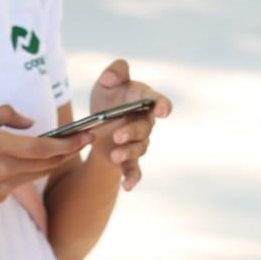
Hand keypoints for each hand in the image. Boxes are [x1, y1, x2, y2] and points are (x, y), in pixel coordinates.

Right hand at [0, 106, 89, 213]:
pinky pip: (20, 181)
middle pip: (48, 163)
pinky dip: (29, 170)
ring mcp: (1, 187)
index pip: (44, 147)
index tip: (86, 135)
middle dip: (68, 151)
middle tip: (82, 139)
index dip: (69, 143)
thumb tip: (30, 122)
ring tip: (64, 147)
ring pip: (37, 173)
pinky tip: (28, 160)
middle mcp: (3, 170)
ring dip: (53, 161)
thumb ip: (1, 116)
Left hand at [87, 60, 171, 191]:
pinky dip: (132, 179)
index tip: (163, 111)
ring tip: (115, 154)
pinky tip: (127, 187)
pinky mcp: (128, 158)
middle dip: (133, 133)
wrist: (97, 123)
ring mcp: (138, 142)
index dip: (163, 106)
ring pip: (139, 149)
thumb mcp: (106, 82)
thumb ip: (114, 72)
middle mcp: (145, 123)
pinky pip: (134, 170)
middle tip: (118, 136)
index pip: (159, 102)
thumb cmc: (108, 97)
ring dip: (128, 152)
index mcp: (144, 101)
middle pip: (145, 128)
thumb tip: (114, 75)